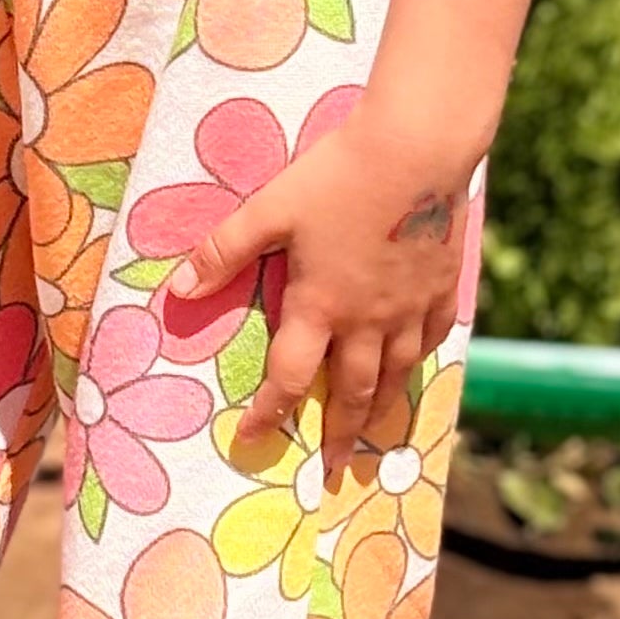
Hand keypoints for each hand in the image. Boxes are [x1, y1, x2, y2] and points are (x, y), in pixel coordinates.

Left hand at [157, 112, 476, 479]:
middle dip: (339, 434)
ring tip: (374, 433)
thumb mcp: (269, 209)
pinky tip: (416, 363)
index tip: (253, 439)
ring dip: (381, 409)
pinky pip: (434, 337)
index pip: (290, 378)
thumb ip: (223, 251)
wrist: (416, 151)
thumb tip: (178, 291)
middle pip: (353, 392)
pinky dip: (422, 359)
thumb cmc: (336, 176)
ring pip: (397, 374)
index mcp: (319, 306)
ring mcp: (411, 308)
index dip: (270, 413)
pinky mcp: (441, 287)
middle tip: (333, 467)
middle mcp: (368, 320)